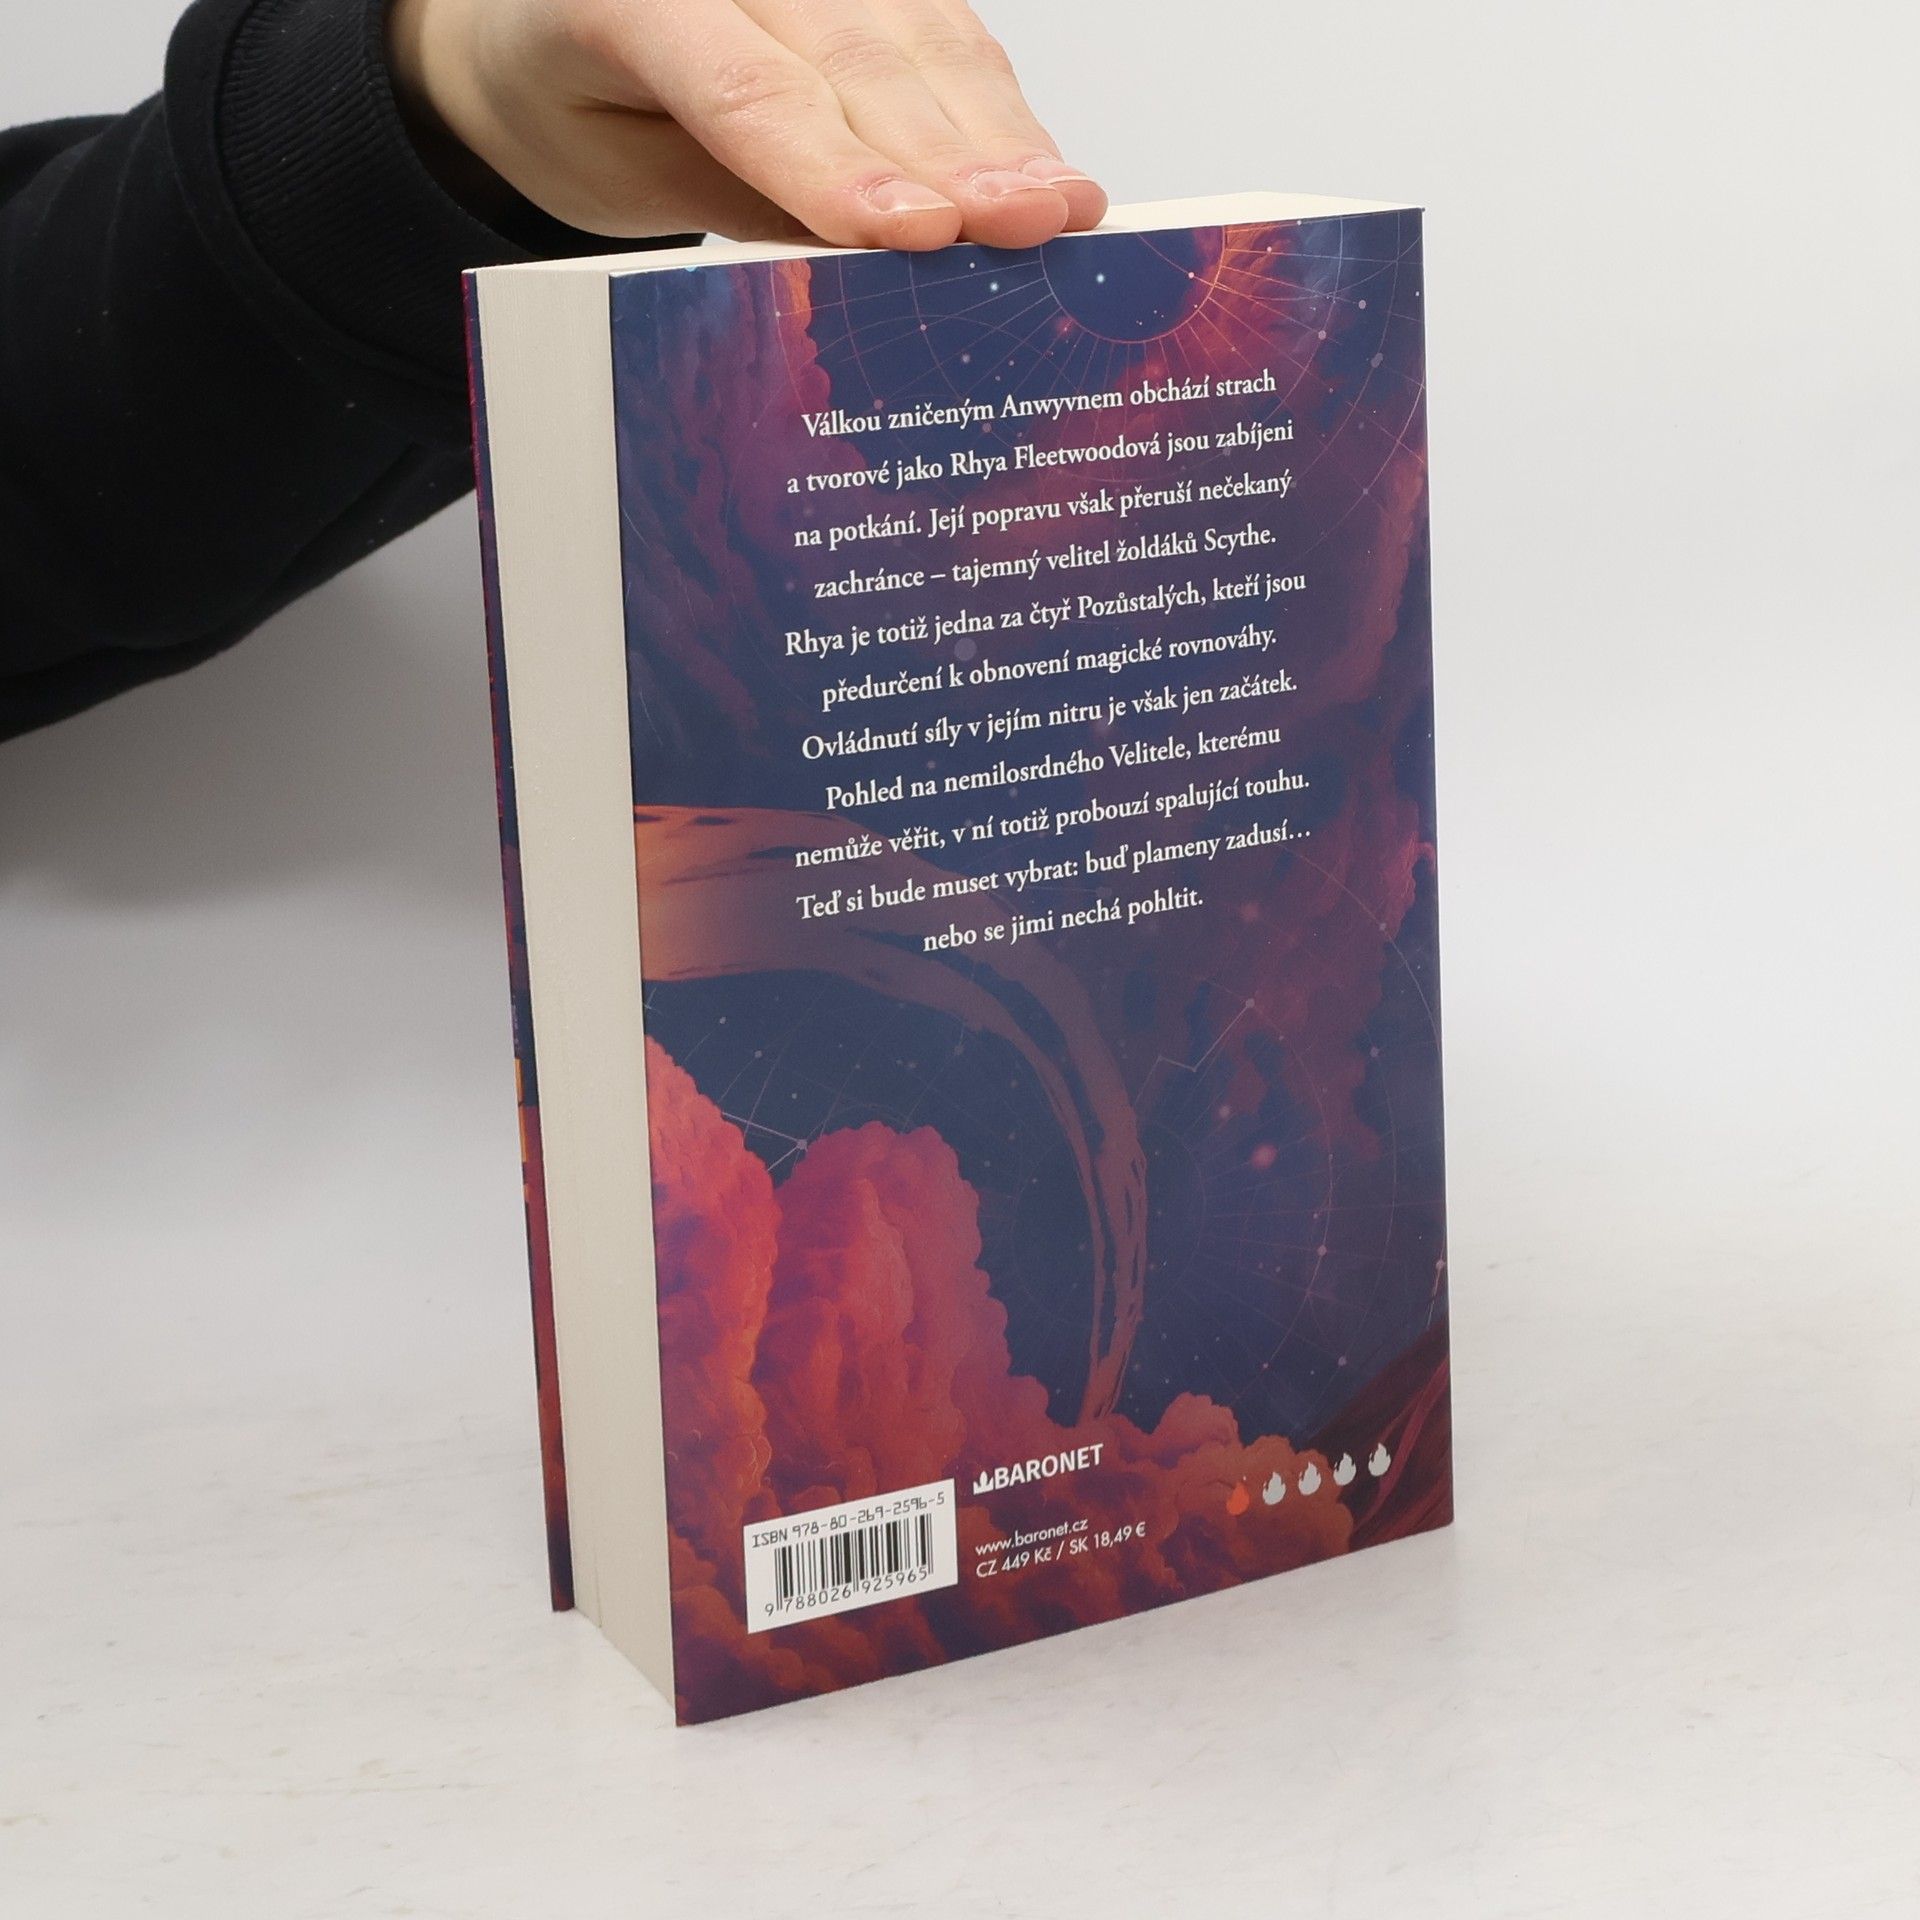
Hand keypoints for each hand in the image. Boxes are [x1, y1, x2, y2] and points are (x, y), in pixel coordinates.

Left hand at [386, 0, 1105, 250]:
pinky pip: (944, 40)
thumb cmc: (577, 109)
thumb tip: (856, 270)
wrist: (544, 38)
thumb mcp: (617, 175)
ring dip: (1001, 138)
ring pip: (921, 42)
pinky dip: (1000, 117)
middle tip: (1027, 229)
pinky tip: (1045, 175)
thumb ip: (730, 201)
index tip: (917, 232)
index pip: (749, 90)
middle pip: (856, 61)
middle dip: (953, 156)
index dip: (840, 166)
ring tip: (1062, 210)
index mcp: (627, 2)